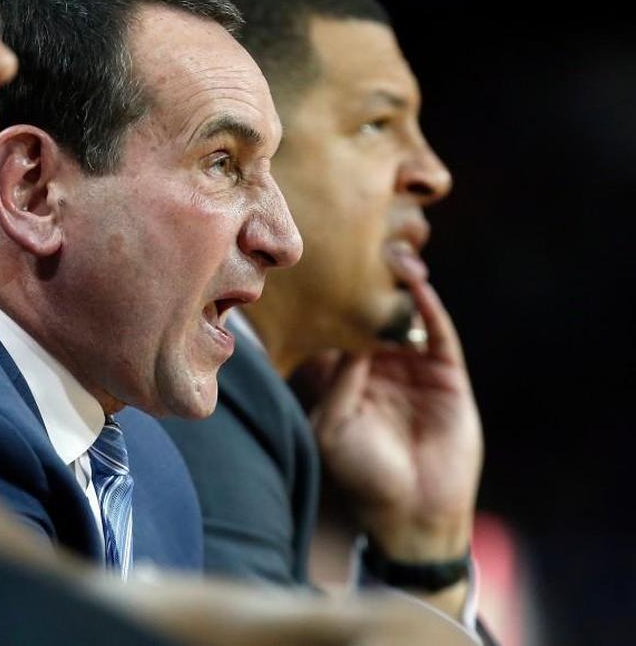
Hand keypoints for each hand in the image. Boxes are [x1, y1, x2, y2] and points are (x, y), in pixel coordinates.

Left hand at [305, 279, 482, 561]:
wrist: (411, 511)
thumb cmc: (363, 474)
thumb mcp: (334, 426)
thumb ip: (337, 380)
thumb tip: (343, 338)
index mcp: (346, 381)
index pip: (335, 333)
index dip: (327, 306)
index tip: (311, 272)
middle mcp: (380, 370)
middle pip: (371, 318)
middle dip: (365, 287)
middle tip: (355, 247)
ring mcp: (414, 371)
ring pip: (407, 319)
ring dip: (400, 288)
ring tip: (391, 254)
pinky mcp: (446, 377)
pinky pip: (439, 335)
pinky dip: (429, 309)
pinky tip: (417, 284)